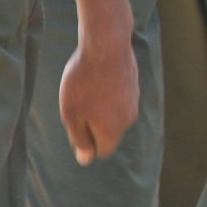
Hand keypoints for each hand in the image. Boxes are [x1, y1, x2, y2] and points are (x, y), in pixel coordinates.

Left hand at [57, 26, 138, 164]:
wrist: (106, 47)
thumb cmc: (83, 83)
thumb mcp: (72, 115)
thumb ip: (80, 139)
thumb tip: (86, 159)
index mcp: (112, 131)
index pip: (102, 151)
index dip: (87, 144)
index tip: (75, 124)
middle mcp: (128, 120)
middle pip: (110, 132)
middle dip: (94, 124)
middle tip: (77, 104)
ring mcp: (134, 101)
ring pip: (115, 113)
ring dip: (101, 107)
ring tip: (87, 87)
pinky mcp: (134, 85)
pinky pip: (120, 97)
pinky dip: (109, 93)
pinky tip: (98, 77)